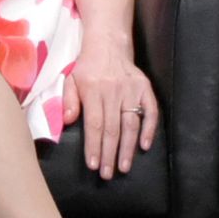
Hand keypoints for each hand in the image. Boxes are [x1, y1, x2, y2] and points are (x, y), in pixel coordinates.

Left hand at [69, 56, 158, 180]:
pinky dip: (149, 129)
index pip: (94, 124)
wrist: (108, 43)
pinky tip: (145, 146)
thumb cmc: (87, 66)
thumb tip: (67, 121)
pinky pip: (151, 111)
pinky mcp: (145, 88)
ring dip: (128, 148)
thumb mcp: (71, 79)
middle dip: (109, 154)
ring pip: (131, 124)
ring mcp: (131, 90)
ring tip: (124, 167)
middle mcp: (113, 90)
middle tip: (108, 174)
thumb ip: (68, 100)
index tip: (94, 165)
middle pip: (112, 128)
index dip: (94, 146)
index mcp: (93, 89)